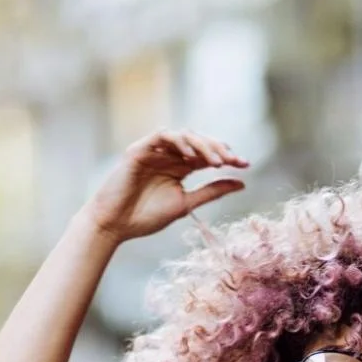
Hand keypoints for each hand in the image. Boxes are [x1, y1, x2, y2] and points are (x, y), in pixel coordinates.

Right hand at [84, 130, 247, 242]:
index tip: (246, 165)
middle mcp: (169, 155)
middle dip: (218, 148)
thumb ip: (212, 191)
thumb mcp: (186, 203)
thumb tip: (242, 183)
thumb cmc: (146, 217)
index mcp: (180, 167)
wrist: (115, 225)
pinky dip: (177, 141)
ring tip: (217, 161)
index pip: (207, 155)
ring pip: (183, 135)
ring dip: (202, 145)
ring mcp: (154, 151)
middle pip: (199, 142)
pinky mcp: (138, 150)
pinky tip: (190, 155)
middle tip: (234, 160)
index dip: (227, 156)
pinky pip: (161, 136)